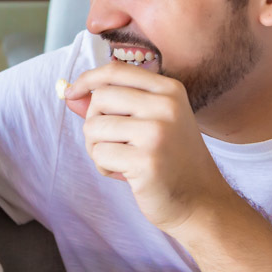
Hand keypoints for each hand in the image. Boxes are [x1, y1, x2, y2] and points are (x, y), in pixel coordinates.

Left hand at [63, 63, 229, 234]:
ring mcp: (157, 133)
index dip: (87, 79)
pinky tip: (127, 176)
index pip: (115, 71)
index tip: (72, 93)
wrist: (201, 201)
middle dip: (94, 124)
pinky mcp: (146, 161)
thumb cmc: (171, 161)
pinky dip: (105, 168)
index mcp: (169, 90)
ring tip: (121, 161)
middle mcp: (165, 106)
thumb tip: (71, 94)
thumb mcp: (150, 123)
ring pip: (94, 128)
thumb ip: (112, 106)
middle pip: (100, 99)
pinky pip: (100, 155)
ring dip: (97, 149)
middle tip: (111, 144)